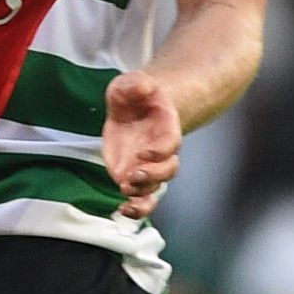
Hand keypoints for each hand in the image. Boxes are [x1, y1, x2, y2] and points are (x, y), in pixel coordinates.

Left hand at [101, 73, 185, 212]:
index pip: (170, 144)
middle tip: (132, 176)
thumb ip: (136, 84)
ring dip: (142, 195)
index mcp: (166, 128)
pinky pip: (141, 199)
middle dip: (152, 176)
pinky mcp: (132, 176)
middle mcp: (160, 152)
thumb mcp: (131, 83)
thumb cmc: (134, 95)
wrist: (135, 107)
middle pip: (167, 171)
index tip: (144, 153)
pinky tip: (122, 210)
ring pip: (155, 189)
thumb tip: (143, 87)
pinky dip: (136, 209)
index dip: (161, 151)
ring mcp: (147, 167)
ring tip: (126, 193)